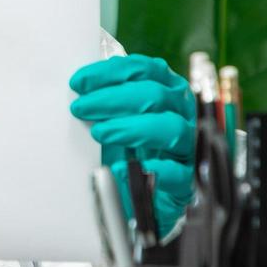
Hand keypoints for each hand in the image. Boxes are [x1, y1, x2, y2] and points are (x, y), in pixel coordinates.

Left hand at [69, 54, 195, 237]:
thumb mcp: (117, 120)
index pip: (145, 70)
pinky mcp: (186, 181)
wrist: (143, 197)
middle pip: (156, 95)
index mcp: (168, 92)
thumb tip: (78, 85)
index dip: (111, 72)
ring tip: (99, 133)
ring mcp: (188, 147)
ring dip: (130, 127)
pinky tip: (122, 169)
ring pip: (170, 128)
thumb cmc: (129, 149)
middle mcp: (183, 114)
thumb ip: (106, 100)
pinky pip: (176, 173)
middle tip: (80, 107)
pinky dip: (150, 169)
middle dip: (113, 98)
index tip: (79, 82)